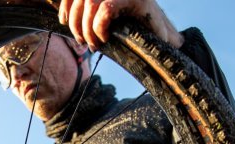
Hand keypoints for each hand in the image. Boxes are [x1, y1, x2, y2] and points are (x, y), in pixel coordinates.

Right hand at [58, 0, 183, 50]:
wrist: (140, 2)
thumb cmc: (149, 18)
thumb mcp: (158, 28)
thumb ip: (164, 37)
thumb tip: (170, 48)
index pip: (106, 7)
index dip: (99, 27)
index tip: (102, 42)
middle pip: (89, 4)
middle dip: (84, 29)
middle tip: (89, 46)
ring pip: (78, 0)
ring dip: (73, 22)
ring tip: (79, 40)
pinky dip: (65, 8)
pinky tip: (64, 22)